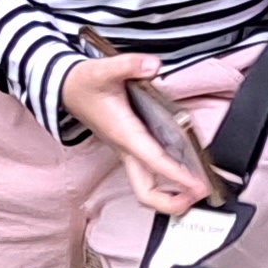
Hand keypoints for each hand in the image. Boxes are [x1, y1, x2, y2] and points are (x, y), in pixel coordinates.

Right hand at [59, 52, 213, 214]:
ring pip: (147, 189)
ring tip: (199, 190)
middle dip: (172, 202)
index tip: (198, 185)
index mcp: (124, 134)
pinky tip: (187, 174)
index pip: (153, 161)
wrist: (66, 88)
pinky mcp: (130, 149)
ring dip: (172, 196)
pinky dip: (169, 182)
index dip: (177, 176)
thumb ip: (129, 65)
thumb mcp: (104, 69)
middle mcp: (126, 149)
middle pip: (146, 192)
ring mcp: (128, 152)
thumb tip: (153, 66)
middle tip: (200, 195)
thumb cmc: (84, 83)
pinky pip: (150, 175)